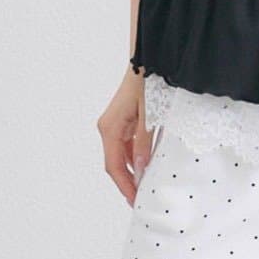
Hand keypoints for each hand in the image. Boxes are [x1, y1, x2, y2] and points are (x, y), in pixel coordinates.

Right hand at [97, 67, 155, 205]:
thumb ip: (144, 145)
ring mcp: (115, 124)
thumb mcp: (150, 117)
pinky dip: (137, 157)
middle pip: (115, 164)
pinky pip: (128, 144)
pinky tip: (150, 164)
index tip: (136, 201)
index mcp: (110, 128)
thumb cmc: (149, 82)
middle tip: (142, 199)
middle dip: (128, 182)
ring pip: (121, 155)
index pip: (114, 167)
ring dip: (133, 170)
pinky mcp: (124, 120)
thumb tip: (140, 171)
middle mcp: (108, 127)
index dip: (125, 186)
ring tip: (147, 185)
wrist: (150, 58)